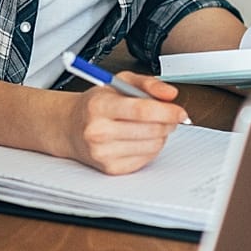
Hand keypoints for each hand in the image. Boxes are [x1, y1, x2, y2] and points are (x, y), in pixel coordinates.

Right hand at [63, 72, 187, 174]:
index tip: (180, 111)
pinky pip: (146, 159)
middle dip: (168, 122)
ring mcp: (103, 153)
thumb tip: (170, 94)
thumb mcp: (119, 82)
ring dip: (160, 135)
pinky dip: (150, 148)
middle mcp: (98, 131)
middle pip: (151, 130)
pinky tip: (140, 138)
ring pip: (152, 146)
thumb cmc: (96, 104)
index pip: (142, 111)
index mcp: (99, 106)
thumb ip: (148, 83)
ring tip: (149, 125)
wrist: (70, 127)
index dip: (167, 111)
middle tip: (168, 116)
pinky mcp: (111, 168)